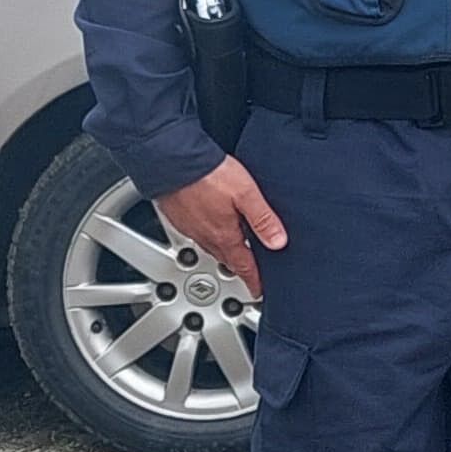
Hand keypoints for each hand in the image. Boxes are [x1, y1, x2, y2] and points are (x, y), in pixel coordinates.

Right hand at [156, 157, 286, 294]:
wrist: (171, 160)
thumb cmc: (207, 175)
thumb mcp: (246, 194)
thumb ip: (263, 219)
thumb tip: (279, 242)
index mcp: (224, 236)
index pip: (244, 267)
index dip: (254, 280)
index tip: (259, 291)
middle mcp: (205, 236)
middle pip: (227, 259)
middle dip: (240, 267)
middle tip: (250, 273)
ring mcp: (190, 227)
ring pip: (212, 246)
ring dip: (225, 251)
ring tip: (235, 251)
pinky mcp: (178, 216)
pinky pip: (198, 233)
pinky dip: (209, 235)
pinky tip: (212, 226)